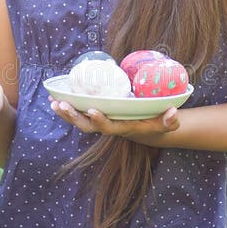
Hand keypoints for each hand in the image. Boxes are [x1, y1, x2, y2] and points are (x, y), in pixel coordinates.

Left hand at [48, 96, 179, 144]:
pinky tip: (53, 98)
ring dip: (65, 113)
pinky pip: (77, 113)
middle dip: (74, 117)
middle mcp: (107, 127)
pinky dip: (65, 107)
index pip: (109, 127)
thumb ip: (170, 121)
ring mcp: (98, 122)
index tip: (92, 110)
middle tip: (62, 105)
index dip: (99, 120)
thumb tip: (173, 113)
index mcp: (122, 128)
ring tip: (53, 102)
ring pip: (78, 120)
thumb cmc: (153, 124)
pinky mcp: (94, 115)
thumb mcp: (164, 124)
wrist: (143, 130)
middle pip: (86, 126)